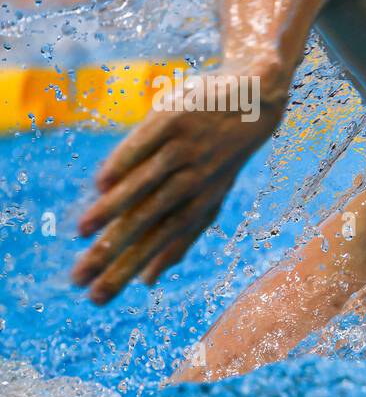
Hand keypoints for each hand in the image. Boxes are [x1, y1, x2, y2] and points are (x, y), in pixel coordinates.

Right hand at [72, 69, 284, 303]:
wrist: (255, 98)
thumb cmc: (222, 155)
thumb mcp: (210, 197)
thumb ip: (182, 235)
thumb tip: (150, 280)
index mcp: (201, 202)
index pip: (158, 245)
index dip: (129, 270)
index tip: (97, 297)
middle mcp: (194, 181)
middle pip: (148, 224)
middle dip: (114, 254)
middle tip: (80, 281)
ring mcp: (185, 149)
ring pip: (145, 186)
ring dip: (114, 210)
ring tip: (82, 234)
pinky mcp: (175, 118)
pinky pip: (145, 144)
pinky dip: (125, 162)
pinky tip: (100, 185)